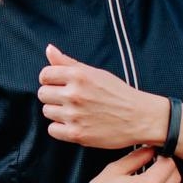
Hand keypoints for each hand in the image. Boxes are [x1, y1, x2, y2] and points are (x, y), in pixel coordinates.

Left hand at [38, 44, 164, 149]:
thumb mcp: (95, 72)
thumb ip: (68, 62)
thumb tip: (49, 49)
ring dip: (57, 112)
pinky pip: (52, 130)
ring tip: (74, 111)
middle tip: (68, 99)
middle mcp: (74, 94)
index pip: (44, 75)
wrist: (140, 117)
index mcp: (78, 76)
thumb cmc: (118, 93)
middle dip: (53, 96)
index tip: (58, 84)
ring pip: (47, 112)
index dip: (49, 79)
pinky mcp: (77, 133)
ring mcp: (75, 115)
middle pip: (43, 94)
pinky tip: (74, 123)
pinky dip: (61, 128)